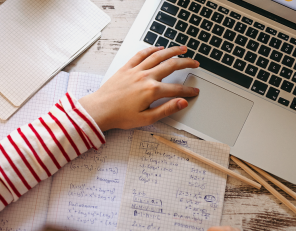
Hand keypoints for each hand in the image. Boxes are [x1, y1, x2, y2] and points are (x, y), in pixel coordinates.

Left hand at [79, 46, 198, 130]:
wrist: (100, 110)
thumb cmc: (120, 116)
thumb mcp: (147, 118)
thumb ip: (166, 109)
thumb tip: (182, 103)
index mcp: (152, 91)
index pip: (176, 89)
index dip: (188, 91)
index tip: (195, 91)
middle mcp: (145, 77)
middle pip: (171, 66)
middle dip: (186, 63)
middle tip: (195, 63)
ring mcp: (136, 70)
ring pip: (158, 56)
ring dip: (172, 51)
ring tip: (182, 49)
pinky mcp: (126, 68)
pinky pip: (141, 54)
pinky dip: (151, 49)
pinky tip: (158, 48)